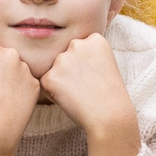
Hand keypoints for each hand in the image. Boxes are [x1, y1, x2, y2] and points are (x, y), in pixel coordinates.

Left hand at [39, 31, 139, 155]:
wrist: (110, 116)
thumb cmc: (110, 94)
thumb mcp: (105, 64)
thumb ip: (87, 54)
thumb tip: (64, 55)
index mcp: (94, 39)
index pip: (79, 48)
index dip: (85, 65)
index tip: (95, 76)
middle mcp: (77, 44)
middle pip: (65, 57)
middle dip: (70, 71)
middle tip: (87, 86)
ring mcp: (62, 60)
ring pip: (54, 70)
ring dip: (61, 82)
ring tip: (79, 94)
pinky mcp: (50, 76)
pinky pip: (45, 83)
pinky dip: (53, 93)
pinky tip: (70, 99)